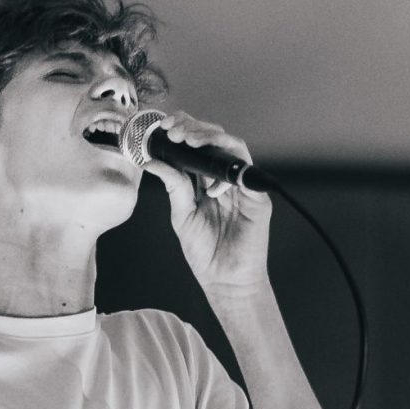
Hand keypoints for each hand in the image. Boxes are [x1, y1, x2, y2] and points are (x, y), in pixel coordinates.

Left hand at [142, 109, 272, 296]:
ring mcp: (243, 187)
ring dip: (210, 139)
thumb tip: (152, 160)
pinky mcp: (257, 199)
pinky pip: (247, 172)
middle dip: (195, 128)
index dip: (185, 130)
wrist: (224, 281)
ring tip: (187, 140)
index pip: (199, 146)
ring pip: (233, 147)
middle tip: (173, 130)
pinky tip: (210, 181)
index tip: (164, 127)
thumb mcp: (182, 214)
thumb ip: (173, 185)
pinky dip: (228, 168)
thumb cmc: (205, 252)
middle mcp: (227, 179)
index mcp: (208, 181)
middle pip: (216, 140)